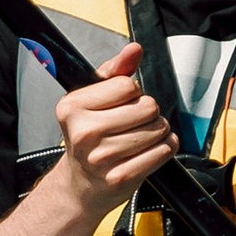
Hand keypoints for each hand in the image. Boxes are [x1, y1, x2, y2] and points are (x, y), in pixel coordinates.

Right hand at [52, 40, 177, 223]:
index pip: (127, 85)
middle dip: (149, 112)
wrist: (81, 185)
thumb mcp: (93, 99)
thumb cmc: (89, 137)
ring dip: (158, 131)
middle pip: (147, 107)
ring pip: (158, 129)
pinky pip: (162, 152)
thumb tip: (133, 50)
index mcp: (72, 107)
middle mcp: (83, 133)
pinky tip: (149, 150)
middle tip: (135, 122)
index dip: (132, 92)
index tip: (122, 103)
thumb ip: (115, 71)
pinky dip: (164, 149)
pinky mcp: (120, 177)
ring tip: (141, 137)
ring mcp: (101, 158)